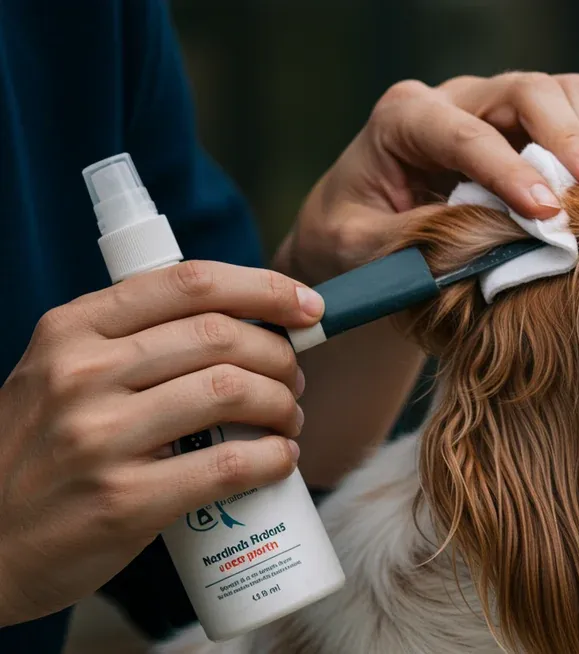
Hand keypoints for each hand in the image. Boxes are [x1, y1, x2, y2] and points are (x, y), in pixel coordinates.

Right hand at [0, 261, 322, 625]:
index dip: (265, 288)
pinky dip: (274, 459)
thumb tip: (241, 323)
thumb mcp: (57, 375)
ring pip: (233, 392)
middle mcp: (83, 375)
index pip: (189, 282)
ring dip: (284, 404)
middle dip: (280, 356)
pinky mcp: (125, 501)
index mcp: (71, 330)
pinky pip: (229, 465)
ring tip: (287, 419)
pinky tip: (280, 460)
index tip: (308, 306)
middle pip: (222, 337)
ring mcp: (100, 438)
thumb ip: (127, 343)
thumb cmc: (38, 454)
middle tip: (293, 380)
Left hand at [275, 72, 578, 284]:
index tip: (546, 211)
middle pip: (528, 90)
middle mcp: (457, 101)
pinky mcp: (532, 134)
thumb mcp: (358, 247)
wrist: (359, 236)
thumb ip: (412, 243)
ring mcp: (499, 113)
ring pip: (565, 94)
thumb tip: (482, 248)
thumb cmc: (352, 238)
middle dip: (567, 135)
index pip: (466, 134)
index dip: (510, 170)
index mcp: (406, 118)